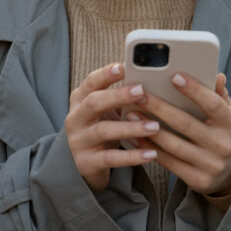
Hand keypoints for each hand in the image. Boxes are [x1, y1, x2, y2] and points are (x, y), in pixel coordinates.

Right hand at [63, 62, 161, 192]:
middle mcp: (75, 118)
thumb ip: (120, 95)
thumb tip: (151, 77)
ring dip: (131, 128)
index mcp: (80, 99)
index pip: (90, 82)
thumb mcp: (106, 110)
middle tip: (141, 92)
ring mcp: (79, 141)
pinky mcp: (86, 162)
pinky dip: (132, 156)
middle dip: (118, 95)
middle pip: (94, 102)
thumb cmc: (101, 127)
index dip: (105, 74)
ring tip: (154, 126)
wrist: (83, 163)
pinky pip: (110, 158)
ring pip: (103, 131)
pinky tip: (151, 154)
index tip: (123, 67)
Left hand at [131, 73, 230, 195]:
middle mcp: (223, 145)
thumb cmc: (223, 132)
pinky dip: (150, 148)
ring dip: (149, 130)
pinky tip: (136, 136)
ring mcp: (210, 165)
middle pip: (186, 124)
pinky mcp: (197, 180)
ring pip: (173, 145)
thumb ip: (219, 95)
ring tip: (131, 114)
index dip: (194, 90)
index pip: (213, 105)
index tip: (174, 77)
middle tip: (139, 94)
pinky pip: (168, 163)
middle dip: (159, 108)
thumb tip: (216, 76)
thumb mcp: (229, 113)